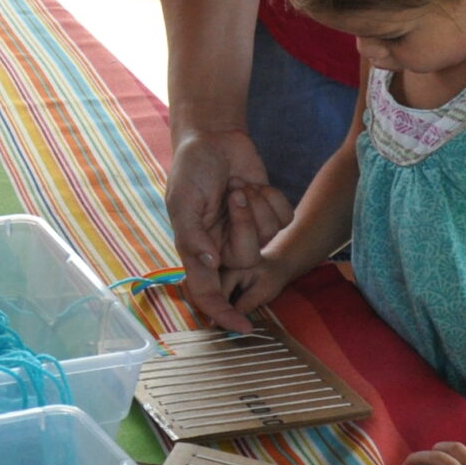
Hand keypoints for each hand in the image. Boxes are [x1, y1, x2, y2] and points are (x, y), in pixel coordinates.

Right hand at [167, 130, 291, 333]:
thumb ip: (192, 235)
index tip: (243, 326)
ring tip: (239, 186)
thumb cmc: (192, 168)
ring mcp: (249, 231)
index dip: (223, 313)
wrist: (215, 137)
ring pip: (268, 237)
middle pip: (246, 257)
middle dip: (244, 221)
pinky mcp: (270, 215)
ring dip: (257, 203)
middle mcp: (224, 245)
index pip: (208, 292)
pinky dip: (271, 196)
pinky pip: (284, 218)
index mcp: (197, 248)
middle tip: (234, 193)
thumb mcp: (181, 200)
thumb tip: (210, 262)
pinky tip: (255, 184)